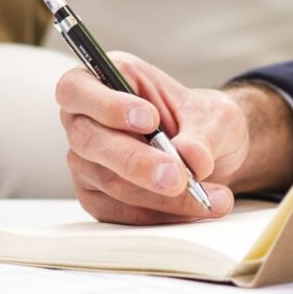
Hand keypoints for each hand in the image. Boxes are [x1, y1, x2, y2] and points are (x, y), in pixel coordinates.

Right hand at [57, 55, 292, 224]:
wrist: (212, 154)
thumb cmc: (203, 121)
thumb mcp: (215, 116)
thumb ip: (202, 134)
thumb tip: (192, 158)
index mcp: (107, 79)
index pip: (77, 89)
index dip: (106, 105)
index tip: (149, 120)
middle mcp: (88, 120)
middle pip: (88, 141)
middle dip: (136, 161)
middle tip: (178, 176)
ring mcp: (89, 162)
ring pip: (109, 181)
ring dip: (159, 195)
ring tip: (205, 196)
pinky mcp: (99, 198)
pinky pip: (120, 212)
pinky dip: (159, 214)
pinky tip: (192, 209)